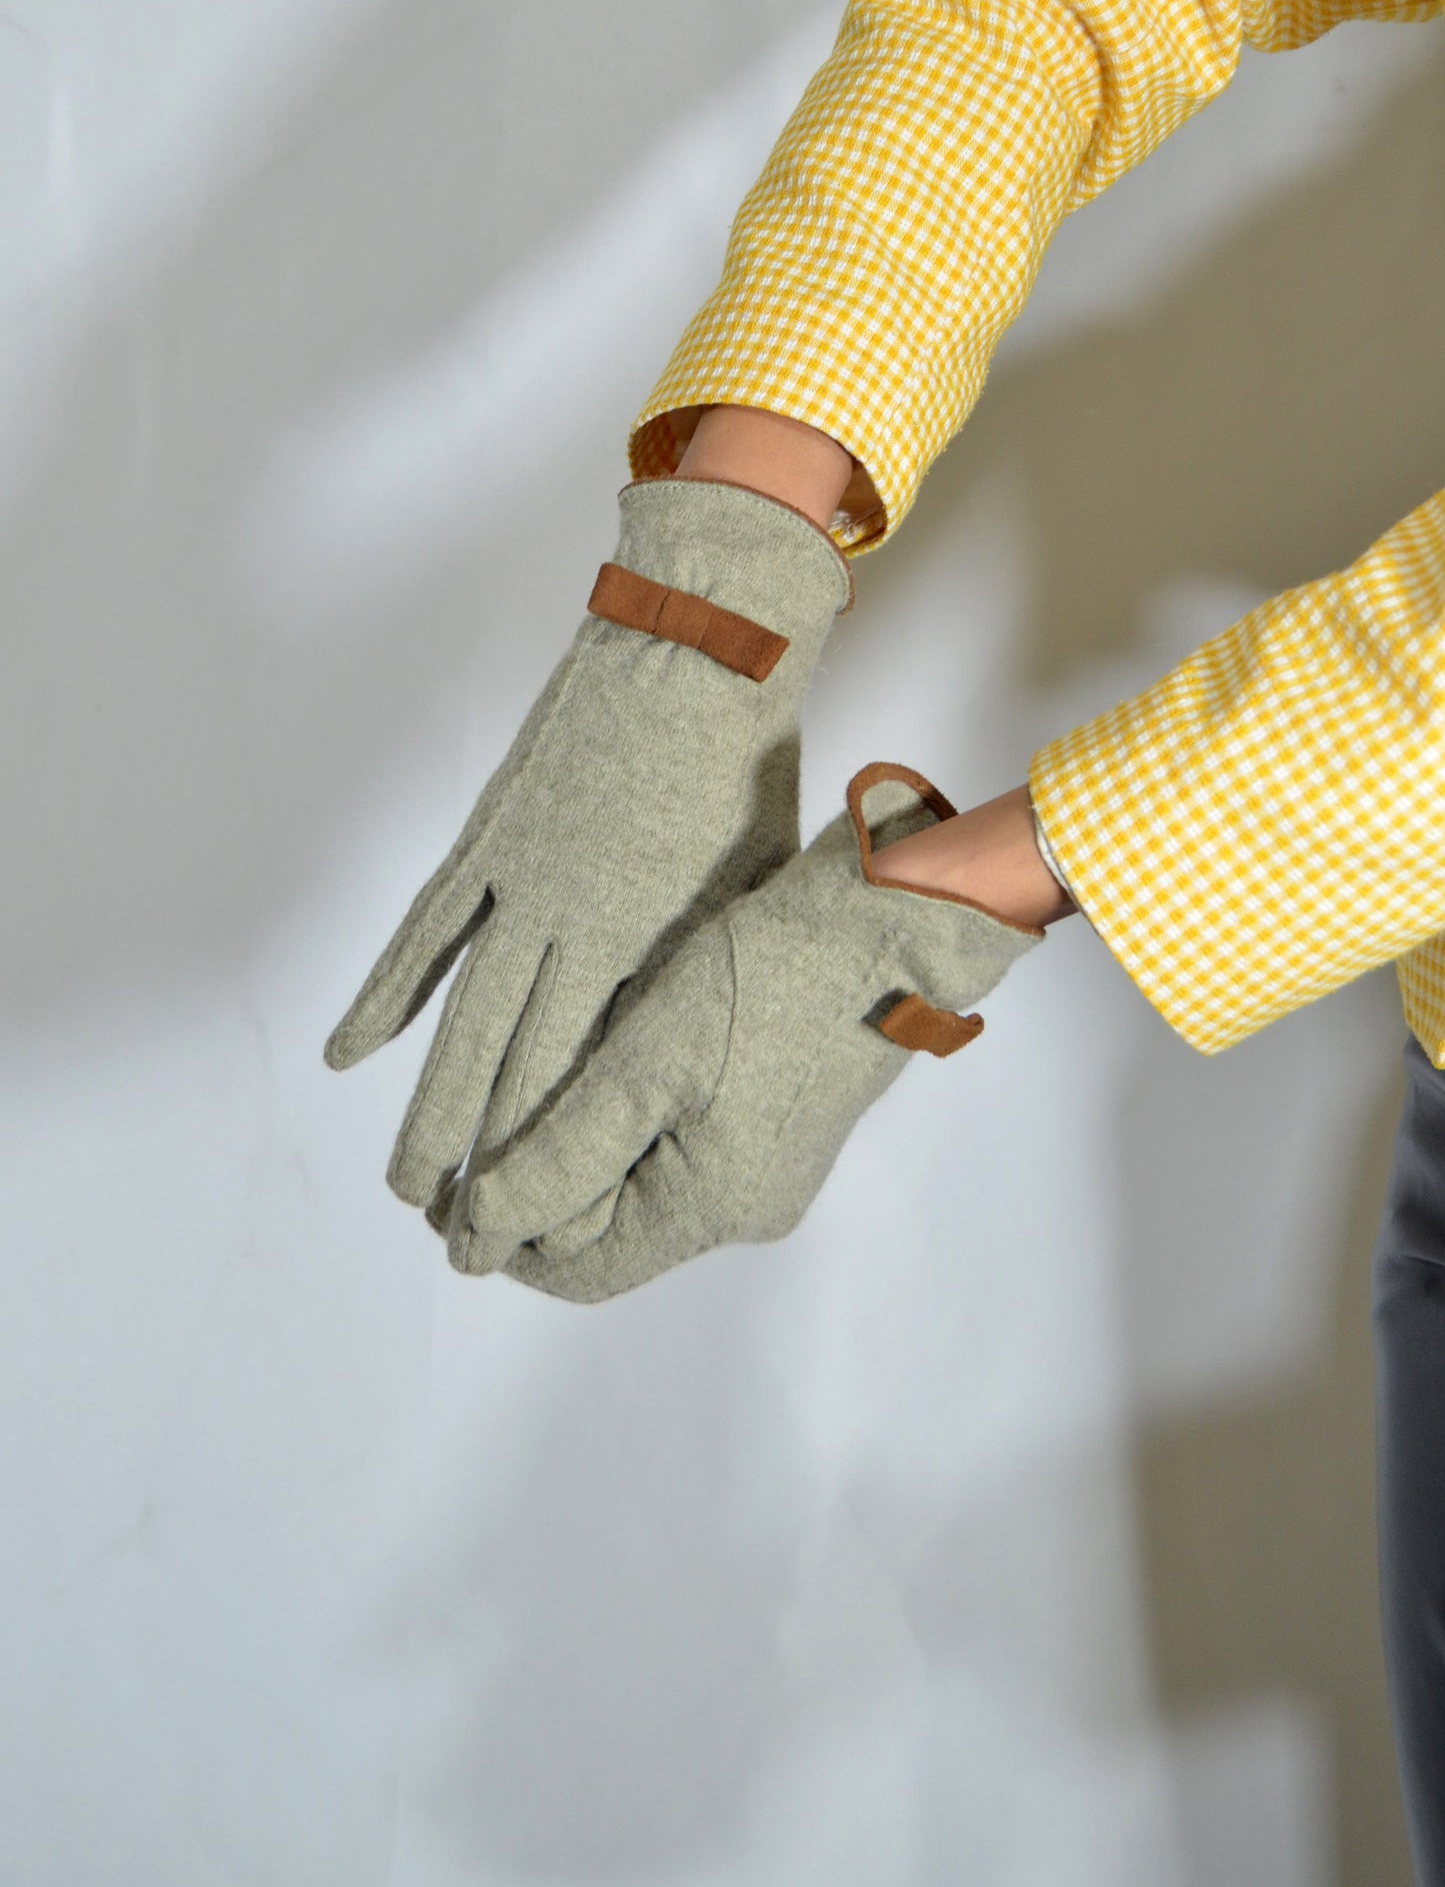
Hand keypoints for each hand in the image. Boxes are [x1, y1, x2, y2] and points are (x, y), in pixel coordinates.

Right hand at [324, 474, 851, 1212]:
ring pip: (461, 1017)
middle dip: (481, 1163)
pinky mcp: (489, 838)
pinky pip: (426, 932)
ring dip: (429, 1105)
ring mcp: (520, 880)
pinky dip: (388, 993)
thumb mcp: (748, 886)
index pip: (586, 1079)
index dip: (556, 1161)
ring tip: (404, 1184)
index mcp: (646, 942)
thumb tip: (665, 1048)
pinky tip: (354, 1054)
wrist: (699, 646)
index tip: (536, 1232)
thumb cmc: (743, 765)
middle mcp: (571, 926)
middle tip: (454, 1240)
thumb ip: (701, 968)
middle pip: (511, 1067)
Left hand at [443, 762, 1042, 1300]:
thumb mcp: (646, 1061)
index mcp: (713, 1208)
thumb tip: (479, 1238)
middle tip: (462, 1146)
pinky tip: (596, 1076)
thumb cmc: (769, 978)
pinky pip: (679, 1150)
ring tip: (519, 1103)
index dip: (498, 1241)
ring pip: (640, 1189)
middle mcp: (746, 1206)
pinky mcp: (780, 1119)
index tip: (436, 1195)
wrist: (892, 917)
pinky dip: (624, 1129)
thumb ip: (561, 1156)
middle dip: (532, 1196)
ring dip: (575, 1158)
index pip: (577, 1270)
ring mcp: (769, 1165)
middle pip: (610, 1235)